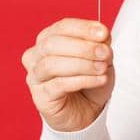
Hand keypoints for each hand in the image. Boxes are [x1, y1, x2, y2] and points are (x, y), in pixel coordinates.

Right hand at [22, 18, 113, 132]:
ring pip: (51, 64)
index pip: (62, 27)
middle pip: (52, 44)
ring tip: (102, 68)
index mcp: (48, 39)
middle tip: (105, 53)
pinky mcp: (40, 97)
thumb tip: (102, 34)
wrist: (86, 112)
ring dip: (82, 64)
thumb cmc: (89, 82)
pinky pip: (58, 85)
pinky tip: (99, 80)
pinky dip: (82, 80)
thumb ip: (100, 44)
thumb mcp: (100, 59)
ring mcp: (35, 77)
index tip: (104, 33)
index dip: (83, 28)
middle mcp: (35, 56)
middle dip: (83, 47)